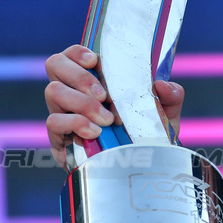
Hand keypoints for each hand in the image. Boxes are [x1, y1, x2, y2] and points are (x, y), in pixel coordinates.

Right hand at [43, 45, 184, 169]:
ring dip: (81, 102)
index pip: (72, 54)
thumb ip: (170, 96)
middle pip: (55, 65)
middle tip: (104, 96)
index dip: (78, 52)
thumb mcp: (165, 114)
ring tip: (106, 120)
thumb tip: (161, 85)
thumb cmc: (147, 136)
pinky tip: (94, 132)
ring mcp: (63, 115)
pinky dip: (75, 123)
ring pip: (52, 91)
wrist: (141, 170)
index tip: (95, 61)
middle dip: (80, 76)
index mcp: (93, 80)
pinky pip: (54, 122)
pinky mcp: (59, 140)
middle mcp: (73, 93)